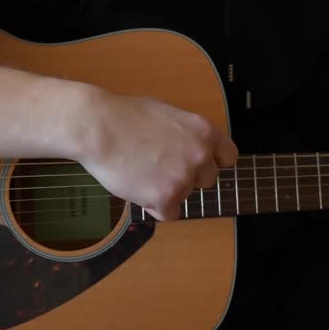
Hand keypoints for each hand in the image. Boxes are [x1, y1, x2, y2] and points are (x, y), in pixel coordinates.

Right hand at [73, 89, 237, 220]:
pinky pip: (170, 213)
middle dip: (187, 178)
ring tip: (142, 172)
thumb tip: (193, 152)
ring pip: (185, 196)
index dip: (213, 162)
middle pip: (208, 180)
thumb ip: (187, 136)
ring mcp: (185, 177)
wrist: (99, 127)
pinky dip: (155, 206)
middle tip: (159, 167)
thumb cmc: (127, 117)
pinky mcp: (166, 197)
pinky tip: (138, 188)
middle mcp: (201, 155)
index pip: (229, 157)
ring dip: (168, 191)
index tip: (197, 165)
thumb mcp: (170, 116)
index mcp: (205, 131)